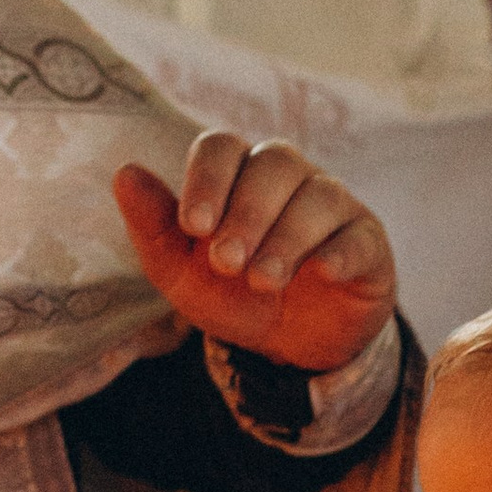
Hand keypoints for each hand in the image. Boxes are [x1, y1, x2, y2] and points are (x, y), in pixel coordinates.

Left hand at [115, 133, 395, 371]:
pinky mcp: (367, 242)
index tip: (193, 226)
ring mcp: (333, 206)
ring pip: (318, 196)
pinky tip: (322, 272)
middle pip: (274, 164)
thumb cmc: (230, 294)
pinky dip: (340, 251)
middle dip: (246, 214)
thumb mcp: (180, 271)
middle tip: (226, 262)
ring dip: (285, 238)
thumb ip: (153, 225)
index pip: (223, 146)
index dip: (208, 179)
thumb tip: (125, 172)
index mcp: (238, 174)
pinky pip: (359, 235)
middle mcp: (289, 178)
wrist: (287, 346)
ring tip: (262, 281)